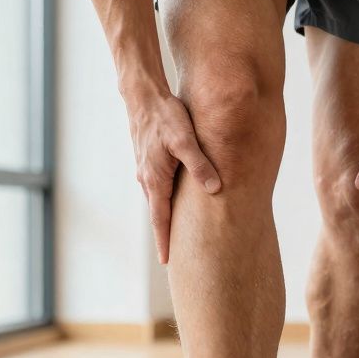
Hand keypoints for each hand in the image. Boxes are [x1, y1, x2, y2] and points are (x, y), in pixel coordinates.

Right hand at [126, 90, 221, 262]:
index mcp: (156, 180)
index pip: (161, 219)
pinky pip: (157, 187)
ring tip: (176, 234)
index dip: (165, 241)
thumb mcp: (186, 140)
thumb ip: (200, 165)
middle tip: (175, 257)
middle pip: (158, 214)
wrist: (143, 96)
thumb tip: (215, 189)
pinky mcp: (148, 161)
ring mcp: (145, 170)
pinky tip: (174, 201)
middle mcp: (147, 179)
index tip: (168, 262)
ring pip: (158, 200)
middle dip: (166, 235)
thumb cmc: (165, 116)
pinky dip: (165, 200)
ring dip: (166, 217)